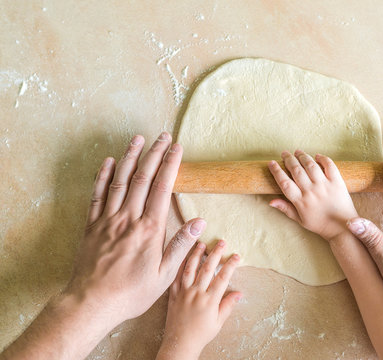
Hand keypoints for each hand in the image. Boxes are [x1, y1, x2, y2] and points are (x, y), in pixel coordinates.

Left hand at [1, 133, 207, 359]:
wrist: (92, 302)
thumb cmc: (131, 292)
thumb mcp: (164, 275)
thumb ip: (181, 245)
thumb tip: (199, 222)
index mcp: (149, 229)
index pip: (162, 188)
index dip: (170, 165)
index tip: (177, 148)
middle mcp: (128, 218)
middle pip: (142, 178)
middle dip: (154, 153)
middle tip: (163, 136)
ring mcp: (108, 219)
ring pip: (119, 180)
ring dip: (129, 157)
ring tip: (138, 139)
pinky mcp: (92, 225)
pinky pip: (97, 195)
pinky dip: (102, 176)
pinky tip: (107, 162)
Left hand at [156, 240, 241, 359]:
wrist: (179, 344)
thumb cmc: (200, 335)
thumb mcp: (218, 322)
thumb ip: (228, 305)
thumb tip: (239, 293)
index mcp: (209, 300)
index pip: (222, 278)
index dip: (230, 265)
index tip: (236, 255)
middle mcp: (196, 293)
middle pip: (207, 268)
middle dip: (215, 253)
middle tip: (221, 241)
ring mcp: (183, 292)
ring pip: (190, 269)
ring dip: (196, 254)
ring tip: (201, 243)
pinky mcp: (173, 294)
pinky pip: (176, 276)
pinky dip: (180, 265)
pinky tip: (183, 255)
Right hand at [267, 150, 357, 240]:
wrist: (342, 227)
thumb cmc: (320, 225)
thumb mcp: (300, 220)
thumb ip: (286, 209)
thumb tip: (271, 201)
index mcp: (301, 201)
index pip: (284, 183)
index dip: (276, 171)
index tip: (272, 163)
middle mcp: (311, 191)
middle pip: (296, 170)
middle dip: (288, 159)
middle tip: (284, 153)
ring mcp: (325, 186)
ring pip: (311, 165)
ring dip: (303, 156)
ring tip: (298, 152)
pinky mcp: (337, 183)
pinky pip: (329, 166)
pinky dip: (323, 159)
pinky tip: (317, 156)